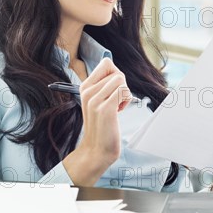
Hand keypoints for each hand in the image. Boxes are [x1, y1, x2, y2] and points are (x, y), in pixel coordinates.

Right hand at [62, 58, 131, 185]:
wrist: (97, 149)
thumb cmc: (103, 124)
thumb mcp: (98, 101)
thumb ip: (104, 85)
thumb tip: (117, 71)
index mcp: (85, 87)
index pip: (106, 63)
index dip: (116, 73)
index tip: (114, 89)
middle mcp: (88, 91)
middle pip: (116, 71)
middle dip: (122, 85)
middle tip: (116, 101)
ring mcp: (95, 100)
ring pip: (121, 80)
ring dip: (125, 93)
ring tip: (117, 107)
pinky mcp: (105, 108)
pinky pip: (124, 91)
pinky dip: (127, 100)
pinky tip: (119, 111)